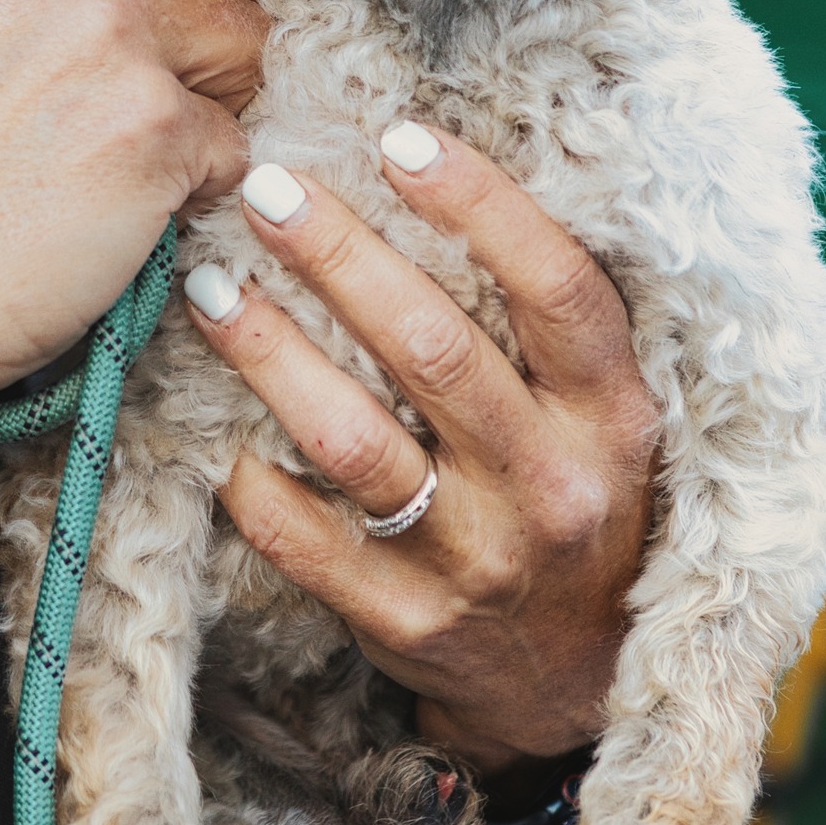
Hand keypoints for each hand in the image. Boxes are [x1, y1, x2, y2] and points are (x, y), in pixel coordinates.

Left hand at [184, 126, 657, 782]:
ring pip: (354, 440)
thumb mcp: (605, 419)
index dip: (480, 206)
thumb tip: (438, 183)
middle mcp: (554, 486)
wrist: (582, 687)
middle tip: (268, 190)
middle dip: (340, 256)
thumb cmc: (582, 508)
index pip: (557, 290)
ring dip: (271, 353)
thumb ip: (548, 325)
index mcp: (615, 417)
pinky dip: (252, 482)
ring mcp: (478, 562)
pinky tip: (212, 429)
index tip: (399, 138)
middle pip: (436, 350)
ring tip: (210, 288)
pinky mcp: (408, 623)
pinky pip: (307, 543)